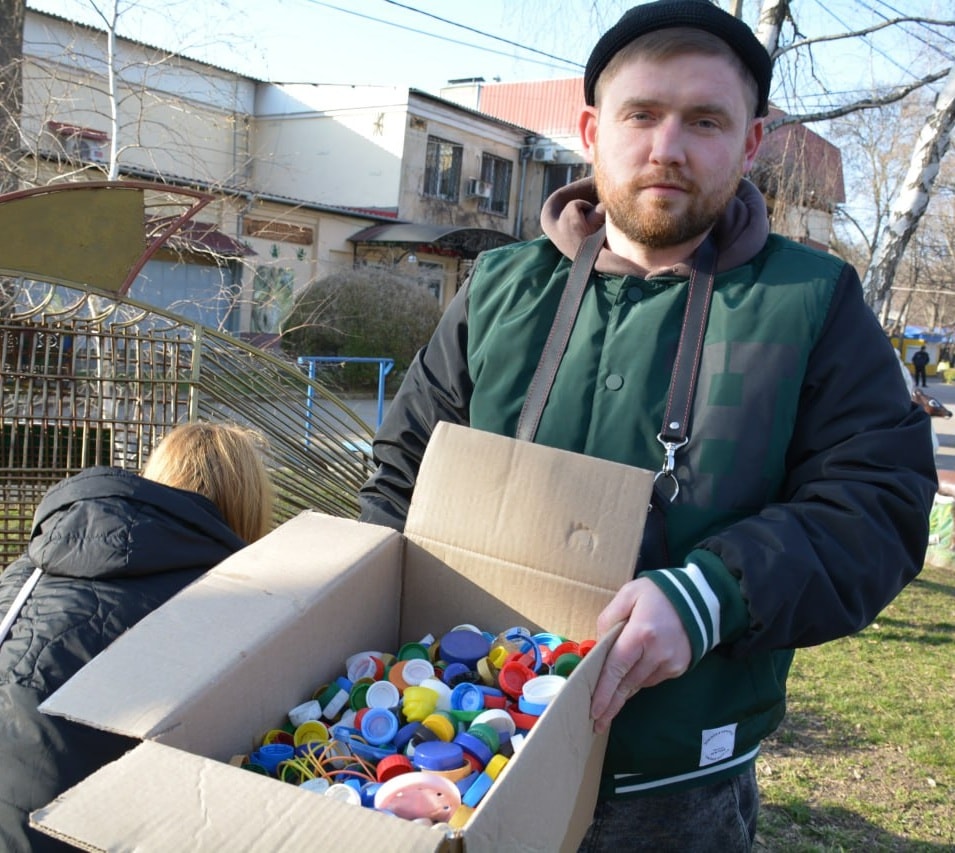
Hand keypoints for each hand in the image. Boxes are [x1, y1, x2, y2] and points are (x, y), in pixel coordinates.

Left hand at [590, 577, 691, 733]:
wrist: (699, 597)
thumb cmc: (658, 593)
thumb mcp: (628, 594)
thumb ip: (608, 619)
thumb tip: (599, 646)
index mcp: (640, 634)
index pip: (616, 669)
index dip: (604, 692)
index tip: (595, 711)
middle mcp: (657, 654)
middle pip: (627, 685)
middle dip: (611, 704)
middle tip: (597, 723)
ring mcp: (671, 664)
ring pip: (639, 683)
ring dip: (624, 688)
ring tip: (610, 694)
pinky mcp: (680, 668)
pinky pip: (652, 679)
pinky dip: (640, 677)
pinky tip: (635, 668)